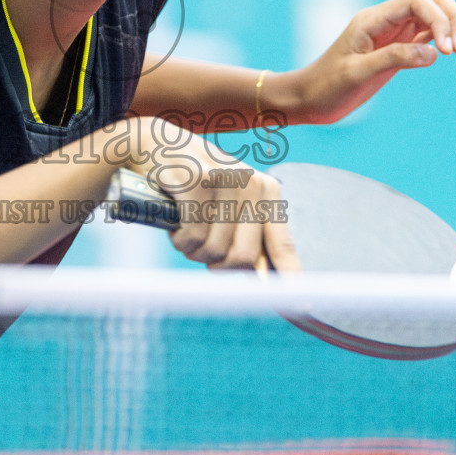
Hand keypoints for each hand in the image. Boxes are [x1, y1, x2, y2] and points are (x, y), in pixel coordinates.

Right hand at [117, 116, 300, 271]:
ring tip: (185, 229)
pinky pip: (192, 237)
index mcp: (266, 190)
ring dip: (193, 251)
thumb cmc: (194, 182)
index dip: (290, 278)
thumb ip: (248, 235)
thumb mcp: (228, 202)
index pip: (281, 243)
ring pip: (214, 251)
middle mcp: (251, 184)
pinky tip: (174, 223)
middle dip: (218, 266)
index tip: (301, 309)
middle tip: (201, 251)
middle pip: (243, 258)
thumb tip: (265, 281)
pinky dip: (179, 240)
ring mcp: (225, 181)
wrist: (154, 145)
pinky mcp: (197, 182)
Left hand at [288, 0, 455, 124]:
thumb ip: (394, 59)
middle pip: (432, 0)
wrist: (309, 100)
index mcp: (373, 19)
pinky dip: (450, 40)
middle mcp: (386, 20)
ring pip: (435, 17)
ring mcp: (394, 33)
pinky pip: (431, 36)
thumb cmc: (326, 87)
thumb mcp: (357, 74)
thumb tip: (433, 53)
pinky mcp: (399, 49)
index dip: (440, 19)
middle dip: (454, 19)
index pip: (418, 1)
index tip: (448, 51)